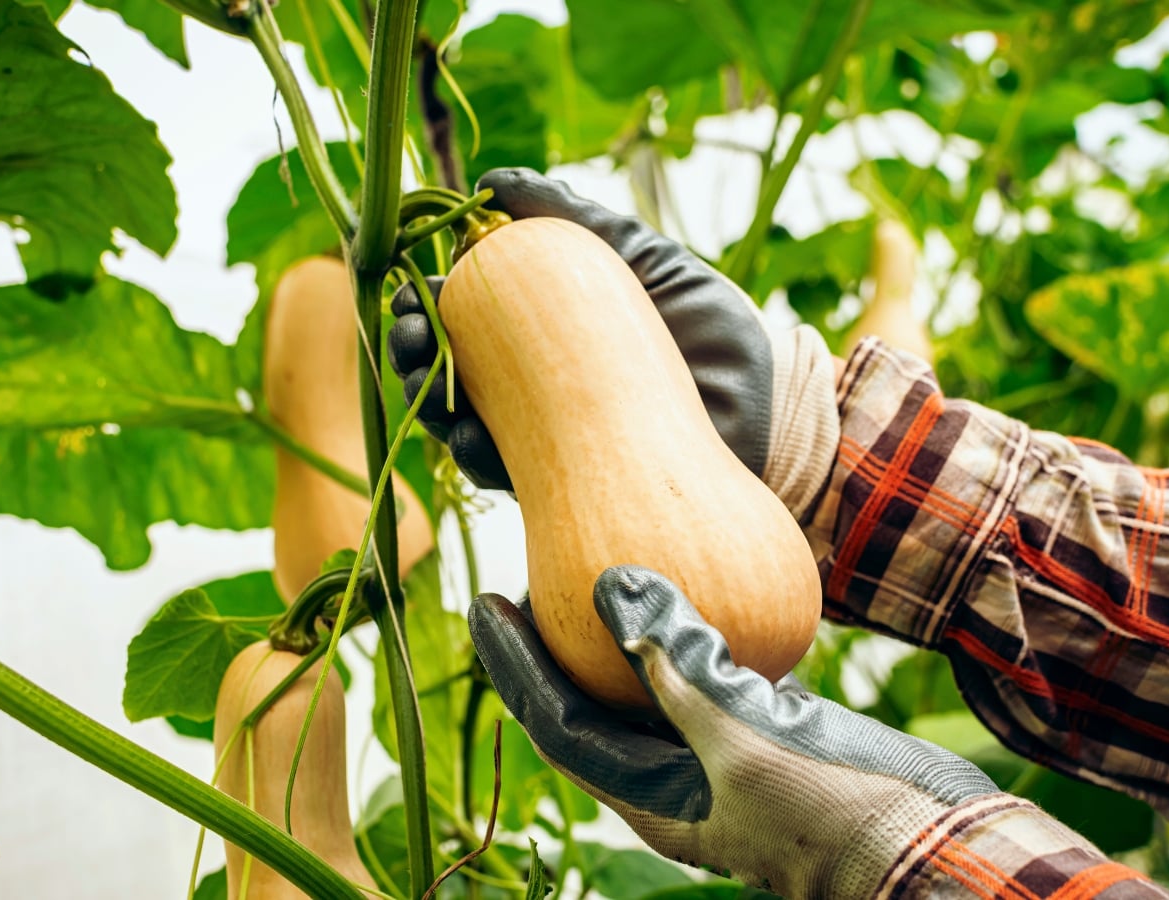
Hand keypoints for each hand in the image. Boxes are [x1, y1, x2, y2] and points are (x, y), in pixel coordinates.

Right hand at [388, 168, 775, 491]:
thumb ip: (573, 220)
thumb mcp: (640, 259)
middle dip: (408, 352)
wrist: (764, 402)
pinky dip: (474, 454)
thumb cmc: (707, 325)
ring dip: (427, 404)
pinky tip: (466, 433)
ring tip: (425, 383)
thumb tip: (495, 180)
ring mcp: (544, 438)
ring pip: (458, 425)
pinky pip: (501, 475)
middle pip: (445, 370)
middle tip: (404, 334)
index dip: (423, 305)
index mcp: (540, 332)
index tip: (410, 289)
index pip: (462, 316)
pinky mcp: (563, 485)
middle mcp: (532, 387)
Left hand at [468, 567, 999, 898]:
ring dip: (622, 630)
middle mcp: (675, 778)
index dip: (517, 665)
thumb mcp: (744, 742)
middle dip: (555, 643)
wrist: (932, 840)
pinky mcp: (770, 727)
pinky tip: (687, 576)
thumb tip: (613, 590)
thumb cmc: (834, 812)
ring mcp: (723, 753)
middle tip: (526, 572)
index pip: (558, 724)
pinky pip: (712, 670)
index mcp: (650, 800)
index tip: (487, 602)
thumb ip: (679, 669)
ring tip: (595, 566)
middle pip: (592, 701)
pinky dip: (692, 627)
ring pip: (650, 683)